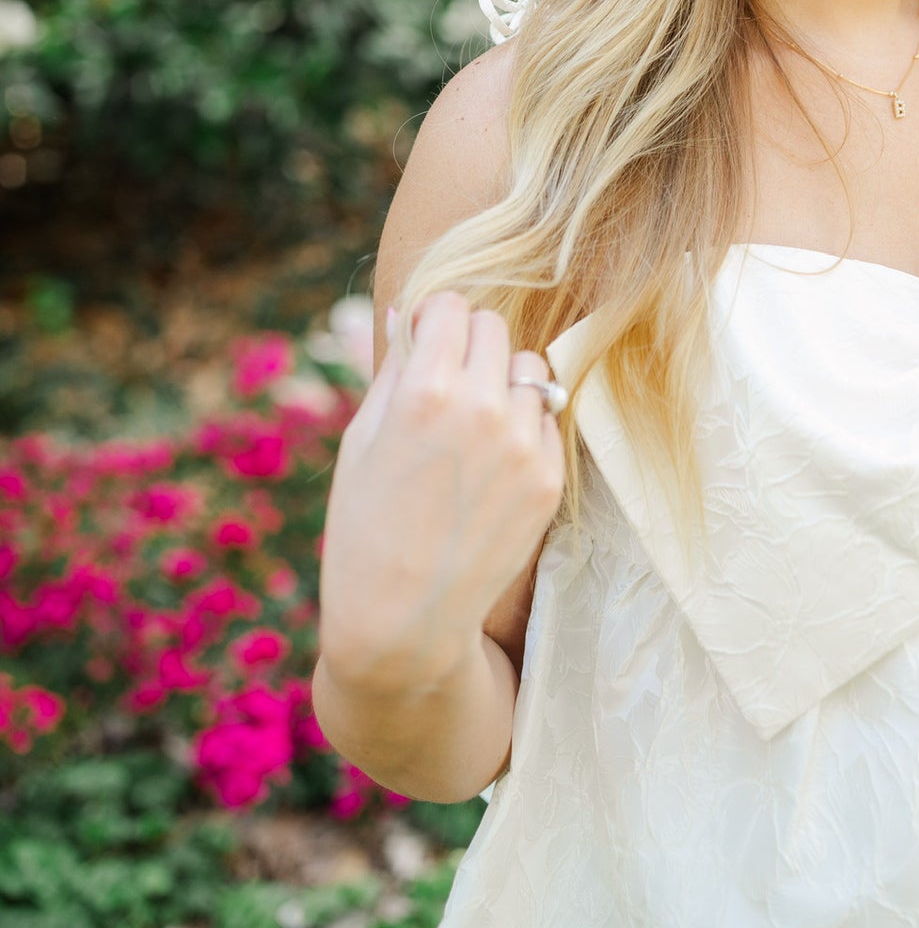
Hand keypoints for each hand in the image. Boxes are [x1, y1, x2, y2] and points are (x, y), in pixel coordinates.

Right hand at [317, 290, 564, 692]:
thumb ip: (394, 367)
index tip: (426, 344)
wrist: (404, 621)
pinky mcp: (549, 478)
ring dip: (502, 383)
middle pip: (494, 328)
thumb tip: (410, 309)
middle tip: (446, 386)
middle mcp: (481, 408)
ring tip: (471, 429)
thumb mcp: (361, 438)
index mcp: (424, 391)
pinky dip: (522, 427)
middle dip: (468, 345)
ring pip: (528, 369)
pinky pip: (544, 419)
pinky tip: (490, 466)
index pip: (452, 306)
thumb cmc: (365, 526)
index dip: (435, 320)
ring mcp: (523, 444)